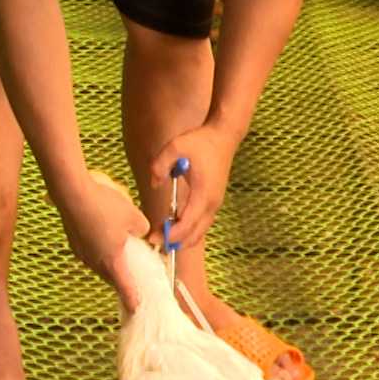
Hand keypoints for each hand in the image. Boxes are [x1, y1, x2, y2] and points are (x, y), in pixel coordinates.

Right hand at [55, 170, 149, 300]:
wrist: (73, 193)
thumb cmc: (105, 206)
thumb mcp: (134, 216)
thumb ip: (141, 228)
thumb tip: (138, 231)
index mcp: (111, 260)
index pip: (124, 286)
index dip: (130, 298)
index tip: (134, 309)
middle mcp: (94, 260)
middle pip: (109, 276)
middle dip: (119, 281)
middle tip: (129, 282)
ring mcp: (80, 251)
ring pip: (97, 264)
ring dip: (107, 264)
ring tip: (117, 258)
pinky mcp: (73, 240)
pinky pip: (89, 252)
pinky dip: (98, 251)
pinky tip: (102, 239)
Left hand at [148, 123, 241, 252]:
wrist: (224, 136)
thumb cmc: (202, 141)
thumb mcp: (176, 146)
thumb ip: (161, 164)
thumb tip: (155, 183)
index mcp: (203, 194)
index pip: (187, 224)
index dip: (171, 235)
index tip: (154, 238)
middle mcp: (212, 203)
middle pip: (195, 234)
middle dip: (175, 242)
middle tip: (154, 242)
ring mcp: (215, 203)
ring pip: (200, 231)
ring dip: (182, 239)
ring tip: (162, 238)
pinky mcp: (214, 200)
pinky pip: (202, 223)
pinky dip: (189, 231)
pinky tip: (175, 228)